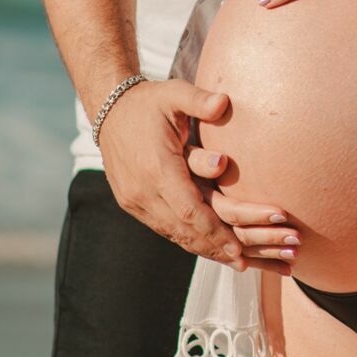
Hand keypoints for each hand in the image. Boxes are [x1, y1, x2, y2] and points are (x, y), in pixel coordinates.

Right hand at [96, 79, 284, 270]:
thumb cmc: (150, 102)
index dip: (215, 232)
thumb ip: (200, 100)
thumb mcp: (174, 93)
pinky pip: (164, 228)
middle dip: (215, 248)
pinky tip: (207, 248)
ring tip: (233, 262)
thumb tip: (224, 102)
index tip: (239, 248)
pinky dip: (187, 240)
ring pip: (173, 234)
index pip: (190, 210)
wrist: (111, 112)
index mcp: (156, 168)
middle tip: (245, 264)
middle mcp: (143, 192)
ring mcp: (135, 202)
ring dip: (203, 249)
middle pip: (184, 230)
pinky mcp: (133, 205)